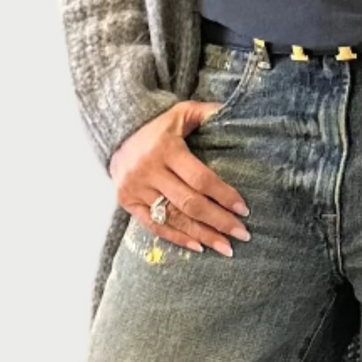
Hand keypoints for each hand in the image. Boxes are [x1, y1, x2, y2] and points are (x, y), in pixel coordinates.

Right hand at [109, 102, 251, 258]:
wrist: (117, 132)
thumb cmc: (158, 125)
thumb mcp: (182, 113)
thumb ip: (209, 113)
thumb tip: (237, 115)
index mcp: (166, 149)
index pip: (200, 179)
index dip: (223, 195)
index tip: (244, 210)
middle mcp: (149, 170)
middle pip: (189, 203)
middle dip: (219, 221)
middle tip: (243, 234)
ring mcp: (136, 188)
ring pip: (174, 218)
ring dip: (203, 235)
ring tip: (227, 248)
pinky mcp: (127, 202)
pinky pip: (154, 226)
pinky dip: (177, 238)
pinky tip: (199, 246)